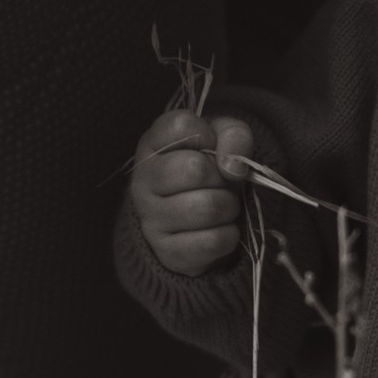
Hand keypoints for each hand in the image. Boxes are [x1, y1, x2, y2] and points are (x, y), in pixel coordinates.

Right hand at [130, 106, 255, 279]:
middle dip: (222, 177)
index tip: (210, 148)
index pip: (182, 126)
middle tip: (220, 183)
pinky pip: (212, 241)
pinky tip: (219, 229)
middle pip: (195, 169)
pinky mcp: (167, 252)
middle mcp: (143, 181)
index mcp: (152, 145)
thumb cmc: (210, 171)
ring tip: (222, 206)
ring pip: (207, 208)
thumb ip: (234, 136)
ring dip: (229, 207)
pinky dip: (229, 235)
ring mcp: (151, 219)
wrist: (198, 221)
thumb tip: (232, 166)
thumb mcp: (223, 140)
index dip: (209, 135)